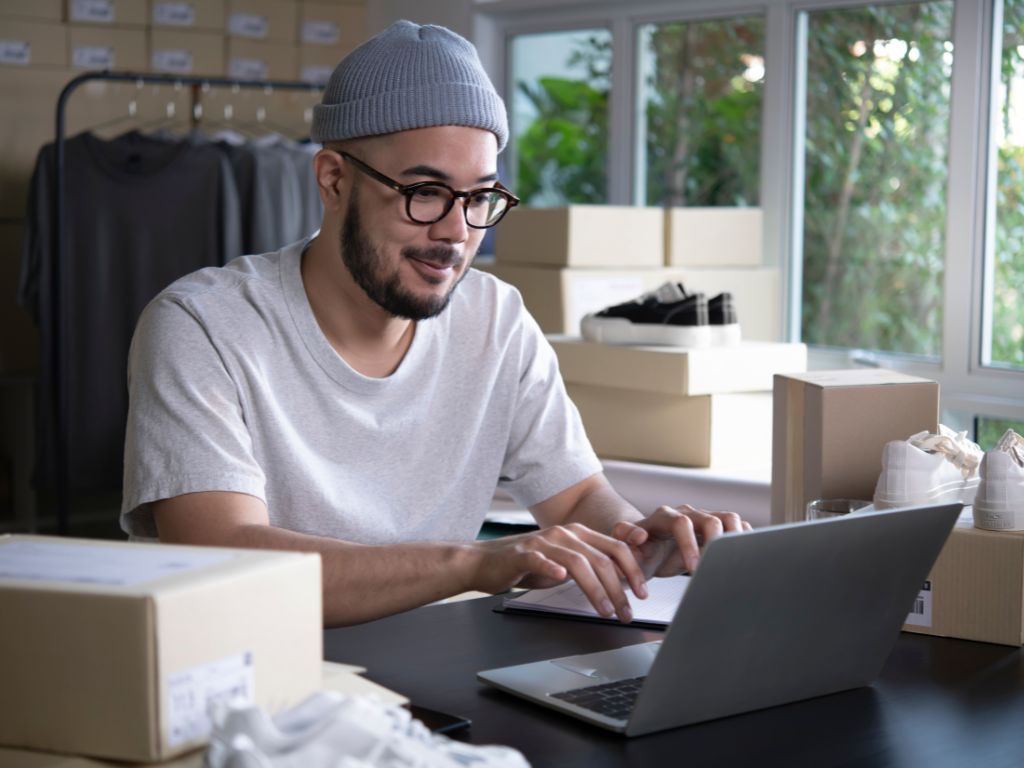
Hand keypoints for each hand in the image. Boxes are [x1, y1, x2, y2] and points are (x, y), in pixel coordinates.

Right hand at [467, 523, 648, 622]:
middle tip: (627, 612)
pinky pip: (539, 559)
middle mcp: (564, 534)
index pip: (615, 548)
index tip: (643, 593)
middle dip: (619, 588)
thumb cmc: (525, 564)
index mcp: (578, 534)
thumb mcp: (564, 563)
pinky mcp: (521, 554)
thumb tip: (619, 582)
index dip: (632, 570)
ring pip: (578, 562)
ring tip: (606, 610)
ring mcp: (542, 543)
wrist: (483, 562)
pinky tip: (560, 578)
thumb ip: (589, 566)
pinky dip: (551, 568)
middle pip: (601, 558)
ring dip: (596, 589)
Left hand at [611, 505, 750, 577]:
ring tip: (735, 559)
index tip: (693, 569)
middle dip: (716, 543)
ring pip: (728, 518)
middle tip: (717, 566)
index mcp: (663, 517)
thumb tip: (638, 535)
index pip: (681, 523)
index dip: (689, 545)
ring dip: (735, 537)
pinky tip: (746, 554)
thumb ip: (625, 538)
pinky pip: (737, 526)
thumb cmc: (638, 551)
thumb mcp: (625, 548)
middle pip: (710, 519)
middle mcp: (686, 513)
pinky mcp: (716, 527)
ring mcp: (703, 518)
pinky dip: (745, 538)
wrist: (648, 551)